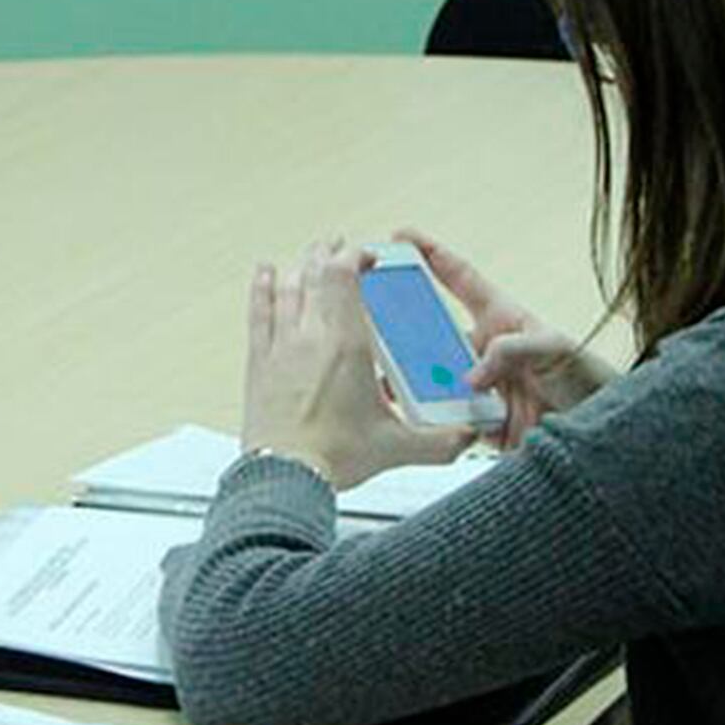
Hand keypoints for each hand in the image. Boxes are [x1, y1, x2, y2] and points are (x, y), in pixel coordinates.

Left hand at [238, 240, 478, 489]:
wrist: (283, 477)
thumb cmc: (331, 458)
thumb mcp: (396, 447)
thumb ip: (439, 441)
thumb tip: (466, 437)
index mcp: (346, 346)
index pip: (345, 278)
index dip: (355, 257)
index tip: (368, 255)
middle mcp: (310, 337)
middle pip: (315, 274)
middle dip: (329, 255)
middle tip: (339, 248)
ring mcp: (280, 347)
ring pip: (288, 287)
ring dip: (301, 265)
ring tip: (311, 255)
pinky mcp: (259, 363)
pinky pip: (259, 312)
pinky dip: (262, 288)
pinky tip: (264, 274)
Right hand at [395, 226, 612, 448]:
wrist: (600, 428)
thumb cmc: (585, 376)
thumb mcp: (553, 349)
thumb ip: (510, 351)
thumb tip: (470, 375)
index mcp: (500, 318)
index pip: (459, 279)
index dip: (431, 254)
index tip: (401, 237)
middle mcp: (482, 349)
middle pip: (430, 331)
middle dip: (399, 326)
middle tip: (371, 319)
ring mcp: (477, 384)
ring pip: (430, 377)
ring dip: (410, 379)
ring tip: (388, 378)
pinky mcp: (477, 420)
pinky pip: (443, 419)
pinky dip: (427, 419)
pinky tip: (413, 418)